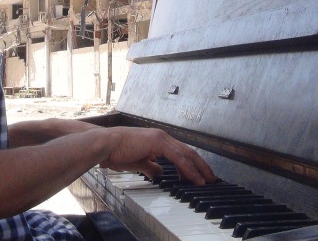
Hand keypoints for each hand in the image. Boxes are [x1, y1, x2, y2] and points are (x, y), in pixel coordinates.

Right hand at [100, 127, 215, 184]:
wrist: (107, 144)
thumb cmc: (117, 152)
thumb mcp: (138, 162)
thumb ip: (151, 167)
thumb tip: (159, 173)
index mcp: (158, 140)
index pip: (181, 152)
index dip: (192, 164)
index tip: (199, 175)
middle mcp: (162, 137)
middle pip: (189, 151)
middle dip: (201, 166)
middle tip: (211, 178)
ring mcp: (161, 138)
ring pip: (187, 154)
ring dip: (199, 169)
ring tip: (206, 181)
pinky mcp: (158, 143)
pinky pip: (179, 158)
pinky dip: (188, 169)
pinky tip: (194, 179)